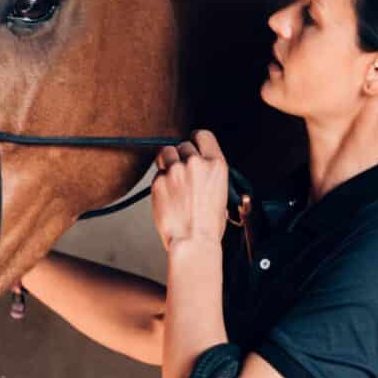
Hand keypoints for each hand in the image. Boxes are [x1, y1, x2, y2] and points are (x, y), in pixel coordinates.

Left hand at [150, 129, 231, 253]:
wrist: (193, 242)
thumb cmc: (209, 225)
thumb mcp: (221, 193)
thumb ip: (209, 174)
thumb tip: (199, 168)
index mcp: (215, 165)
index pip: (203, 135)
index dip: (196, 140)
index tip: (192, 145)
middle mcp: (195, 163)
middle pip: (182, 145)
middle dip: (180, 156)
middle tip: (182, 174)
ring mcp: (175, 171)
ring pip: (165, 153)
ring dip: (167, 163)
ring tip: (172, 182)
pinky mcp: (158, 181)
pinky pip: (157, 174)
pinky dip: (160, 182)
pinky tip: (167, 197)